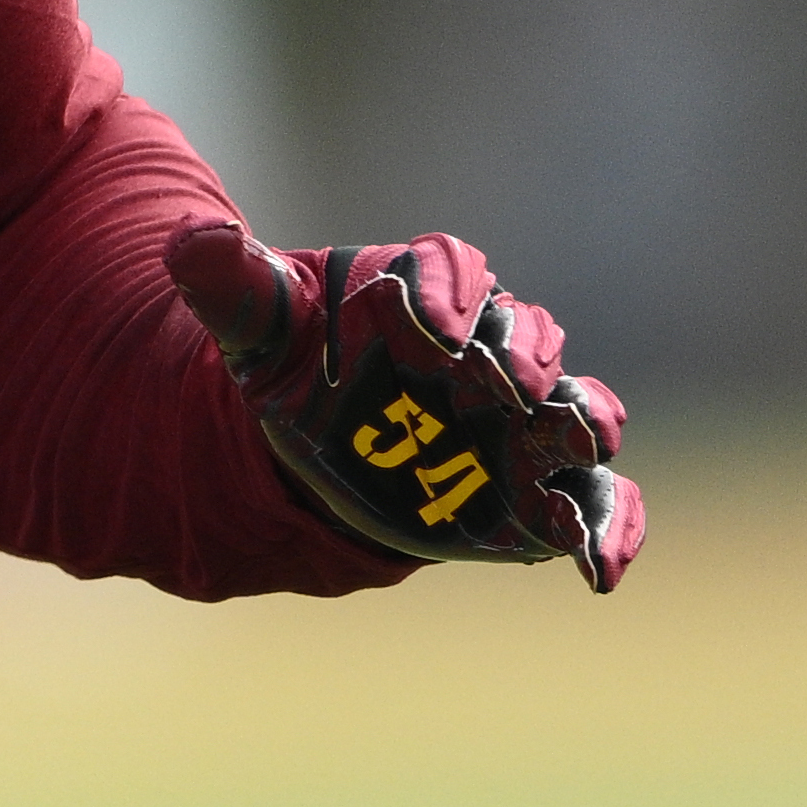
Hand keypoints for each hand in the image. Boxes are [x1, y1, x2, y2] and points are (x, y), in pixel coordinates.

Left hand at [170, 223, 644, 589]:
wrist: (311, 442)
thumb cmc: (292, 362)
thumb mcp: (250, 321)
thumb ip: (225, 278)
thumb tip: (195, 234)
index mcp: (423, 290)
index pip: (450, 268)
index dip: (446, 289)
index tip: (429, 323)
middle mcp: (486, 349)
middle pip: (526, 337)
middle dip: (525, 354)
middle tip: (508, 380)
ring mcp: (520, 422)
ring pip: (577, 412)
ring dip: (585, 425)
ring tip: (581, 444)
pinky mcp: (534, 490)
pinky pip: (595, 503)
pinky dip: (611, 529)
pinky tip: (600, 572)